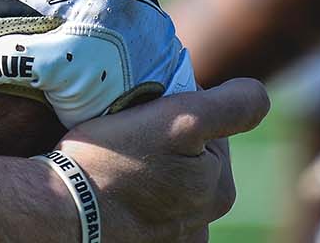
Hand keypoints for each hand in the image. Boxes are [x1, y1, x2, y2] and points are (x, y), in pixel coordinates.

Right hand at [53, 77, 267, 242]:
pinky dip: (133, 195)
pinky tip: (112, 187)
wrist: (59, 211)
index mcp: (221, 189)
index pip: (208, 126)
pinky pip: (145, 207)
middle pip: (188, 155)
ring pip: (165, 180)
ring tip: (113, 159)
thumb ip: (232, 106)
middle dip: (164, 139)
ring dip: (147, 166)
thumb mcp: (180, 120)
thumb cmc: (113, 160)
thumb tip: (259, 92)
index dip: (178, 108)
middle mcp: (204, 222)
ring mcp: (172, 238)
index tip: (145, 109)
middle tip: (125, 132)